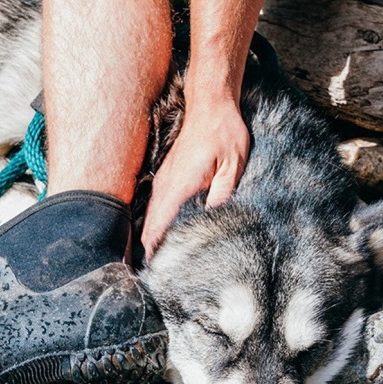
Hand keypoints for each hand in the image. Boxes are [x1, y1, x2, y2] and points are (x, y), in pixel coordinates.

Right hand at [141, 101, 249, 258]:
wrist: (211, 105)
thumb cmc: (224, 133)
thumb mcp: (233, 166)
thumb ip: (222, 195)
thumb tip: (214, 222)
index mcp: (178, 185)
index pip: (158, 226)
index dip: (154, 251)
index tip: (155, 273)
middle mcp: (165, 184)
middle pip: (149, 226)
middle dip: (149, 252)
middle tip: (156, 279)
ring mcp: (163, 180)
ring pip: (150, 217)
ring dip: (151, 239)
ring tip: (156, 265)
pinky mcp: (168, 176)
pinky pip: (156, 207)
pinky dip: (156, 225)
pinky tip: (162, 238)